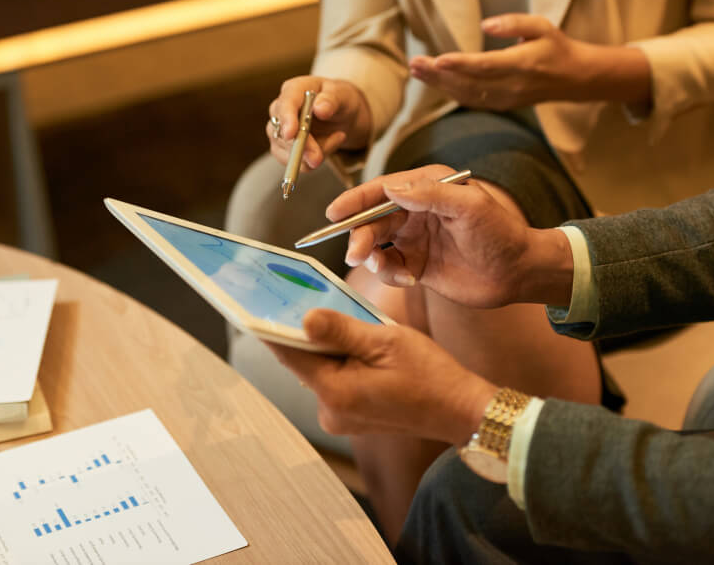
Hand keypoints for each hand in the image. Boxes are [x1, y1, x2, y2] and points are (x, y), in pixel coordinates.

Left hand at [266, 309, 496, 444]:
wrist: (461, 410)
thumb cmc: (430, 375)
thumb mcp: (385, 341)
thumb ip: (341, 329)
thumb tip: (304, 319)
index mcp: (337, 392)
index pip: (289, 354)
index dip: (270, 327)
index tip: (252, 304)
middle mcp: (332, 411)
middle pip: (303, 362)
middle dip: (304, 332)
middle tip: (295, 296)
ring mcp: (341, 417)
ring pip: (320, 370)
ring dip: (326, 346)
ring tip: (336, 316)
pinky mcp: (352, 416)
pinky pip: (335, 381)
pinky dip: (339, 360)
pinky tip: (354, 342)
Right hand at [267, 75, 372, 170]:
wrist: (342, 116)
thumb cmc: (340, 100)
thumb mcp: (343, 95)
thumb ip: (332, 100)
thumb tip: (320, 109)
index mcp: (293, 90)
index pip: (285, 104)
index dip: (287, 119)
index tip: (291, 134)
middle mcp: (281, 109)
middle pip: (282, 132)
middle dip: (301, 146)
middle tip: (318, 157)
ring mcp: (280, 131)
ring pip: (288, 151)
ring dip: (315, 152)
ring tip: (338, 137)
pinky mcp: (284, 149)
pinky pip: (297, 163)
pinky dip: (314, 161)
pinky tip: (330, 144)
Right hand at [327, 165, 572, 307]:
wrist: (519, 273)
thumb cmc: (501, 234)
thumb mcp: (470, 207)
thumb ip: (430, 195)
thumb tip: (390, 187)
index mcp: (427, 187)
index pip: (383, 190)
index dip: (355, 200)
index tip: (334, 213)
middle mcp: (417, 210)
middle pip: (373, 219)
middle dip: (360, 235)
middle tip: (355, 254)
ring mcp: (416, 238)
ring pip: (377, 244)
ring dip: (372, 256)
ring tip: (383, 267)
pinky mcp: (417, 264)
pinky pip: (390, 267)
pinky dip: (390, 274)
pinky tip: (408, 280)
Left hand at [409, 14, 649, 109]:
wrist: (574, 78)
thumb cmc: (555, 47)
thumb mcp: (541, 26)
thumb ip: (513, 23)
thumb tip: (485, 24)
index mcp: (522, 64)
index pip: (485, 66)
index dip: (459, 64)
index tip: (437, 59)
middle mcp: (511, 86)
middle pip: (468, 83)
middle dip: (438, 75)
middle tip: (414, 64)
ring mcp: (506, 99)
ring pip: (466, 95)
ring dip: (439, 85)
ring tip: (417, 71)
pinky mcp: (502, 105)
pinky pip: (472, 101)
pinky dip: (450, 92)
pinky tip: (435, 81)